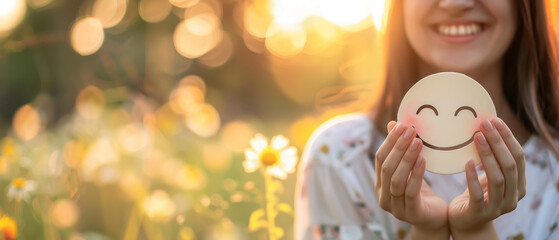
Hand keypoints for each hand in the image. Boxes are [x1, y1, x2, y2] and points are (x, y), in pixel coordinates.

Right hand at [375, 121, 447, 234]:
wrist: (435, 221)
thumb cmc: (422, 194)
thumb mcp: (410, 170)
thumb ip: (400, 152)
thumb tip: (393, 124)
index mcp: (380, 185)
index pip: (380, 159)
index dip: (390, 141)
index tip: (403, 125)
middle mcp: (384, 196)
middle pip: (386, 167)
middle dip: (398, 147)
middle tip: (411, 130)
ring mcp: (396, 207)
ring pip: (396, 179)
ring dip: (407, 158)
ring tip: (418, 142)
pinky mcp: (411, 213)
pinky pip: (411, 191)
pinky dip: (416, 174)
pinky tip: (423, 160)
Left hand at [448, 118, 525, 236]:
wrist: (465, 222)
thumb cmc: (477, 194)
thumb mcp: (488, 176)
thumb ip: (493, 159)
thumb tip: (486, 127)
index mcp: (519, 185)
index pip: (518, 157)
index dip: (508, 138)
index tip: (495, 120)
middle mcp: (513, 196)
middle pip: (510, 165)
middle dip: (498, 142)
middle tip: (485, 124)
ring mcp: (498, 206)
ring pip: (498, 178)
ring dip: (487, 155)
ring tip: (476, 137)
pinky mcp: (480, 213)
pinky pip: (478, 194)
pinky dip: (473, 177)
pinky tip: (467, 163)